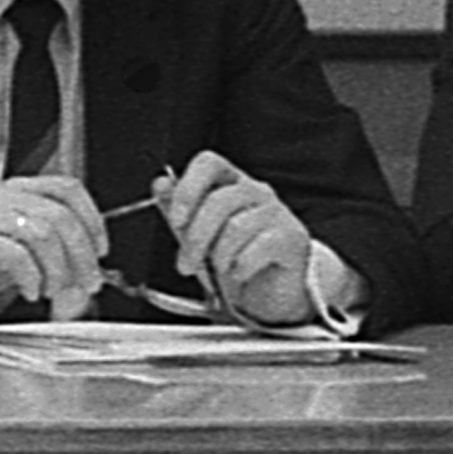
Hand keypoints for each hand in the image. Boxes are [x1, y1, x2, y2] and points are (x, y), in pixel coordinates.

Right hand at [0, 175, 110, 319]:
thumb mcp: (22, 249)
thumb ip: (54, 254)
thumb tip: (88, 272)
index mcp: (20, 190)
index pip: (68, 189)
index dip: (92, 219)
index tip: (101, 250)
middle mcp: (5, 197)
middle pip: (60, 215)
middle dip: (81, 255)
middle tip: (87, 282)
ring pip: (42, 234)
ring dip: (57, 269)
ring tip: (53, 289)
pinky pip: (15, 255)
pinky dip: (31, 277)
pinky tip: (29, 290)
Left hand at [158, 149, 329, 325]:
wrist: (270, 290)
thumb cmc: (234, 256)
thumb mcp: (200, 234)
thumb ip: (180, 209)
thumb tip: (160, 184)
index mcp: (230, 182)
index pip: (208, 163)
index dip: (187, 188)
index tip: (176, 219)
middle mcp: (256, 191)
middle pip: (218, 200)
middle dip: (195, 239)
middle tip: (186, 265)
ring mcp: (277, 212)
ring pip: (236, 228)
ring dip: (217, 257)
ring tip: (217, 271)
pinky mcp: (292, 238)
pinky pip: (257, 249)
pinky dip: (240, 268)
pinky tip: (239, 274)